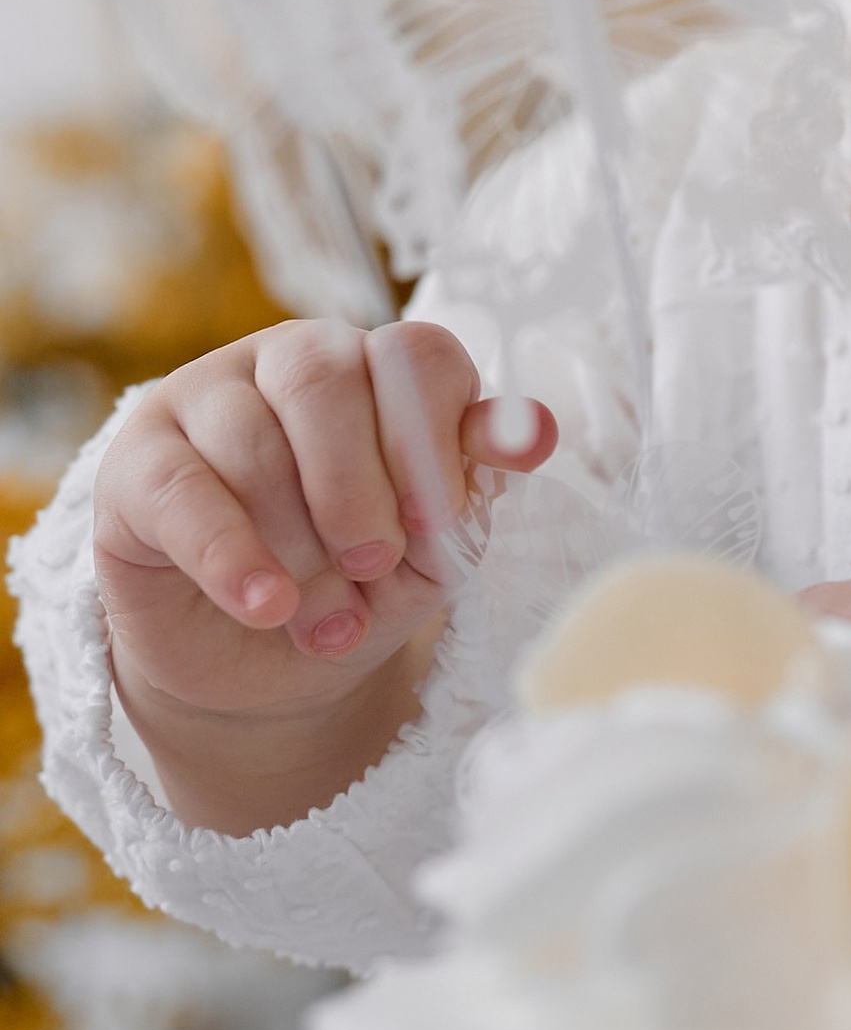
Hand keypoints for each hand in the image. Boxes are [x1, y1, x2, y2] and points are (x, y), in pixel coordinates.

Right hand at [94, 318, 555, 829]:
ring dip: (299, 545)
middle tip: (376, 561)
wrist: (265, 676)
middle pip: (326, 375)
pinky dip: (231, 555)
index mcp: (378, 370)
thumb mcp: (431, 549)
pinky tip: (266, 605)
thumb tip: (535, 433)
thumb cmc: (360, 588)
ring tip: (328, 622)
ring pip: (254, 439)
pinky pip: (183, 490)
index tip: (442, 519)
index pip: (415, 353)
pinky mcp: (135, 464)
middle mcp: (291, 362)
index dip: (433, 433)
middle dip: (359, 481)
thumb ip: (474, 487)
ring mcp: (204, 400)